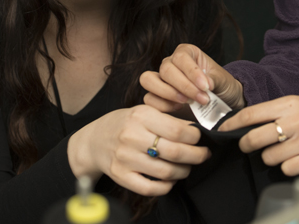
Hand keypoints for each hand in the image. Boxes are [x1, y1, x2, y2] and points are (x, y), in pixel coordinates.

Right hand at [67, 104, 210, 195]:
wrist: (95, 140)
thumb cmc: (124, 123)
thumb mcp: (143, 111)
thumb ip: (167, 118)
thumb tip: (195, 129)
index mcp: (141, 116)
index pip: (177, 130)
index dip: (195, 137)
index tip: (201, 138)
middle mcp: (132, 136)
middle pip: (175, 152)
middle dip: (196, 155)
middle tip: (203, 154)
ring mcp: (126, 158)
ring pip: (166, 172)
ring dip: (184, 171)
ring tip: (188, 166)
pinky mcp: (121, 176)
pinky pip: (151, 188)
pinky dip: (166, 186)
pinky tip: (171, 179)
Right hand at [140, 43, 244, 111]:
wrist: (223, 104)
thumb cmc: (222, 87)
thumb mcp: (223, 80)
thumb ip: (214, 80)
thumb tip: (206, 83)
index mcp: (186, 53)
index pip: (181, 57)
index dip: (192, 72)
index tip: (206, 86)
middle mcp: (171, 63)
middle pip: (165, 69)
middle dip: (184, 86)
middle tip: (202, 98)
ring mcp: (161, 80)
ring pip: (149, 80)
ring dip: (168, 93)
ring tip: (187, 103)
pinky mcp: (157, 98)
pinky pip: (149, 99)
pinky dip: (163, 105)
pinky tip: (180, 109)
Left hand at [219, 95, 298, 175]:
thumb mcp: (295, 102)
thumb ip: (272, 111)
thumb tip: (247, 121)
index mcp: (286, 105)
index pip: (250, 115)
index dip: (232, 124)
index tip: (223, 129)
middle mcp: (293, 122)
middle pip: (254, 138)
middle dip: (245, 144)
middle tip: (246, 145)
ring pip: (269, 157)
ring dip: (269, 156)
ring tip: (278, 150)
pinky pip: (287, 169)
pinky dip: (286, 166)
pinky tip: (293, 158)